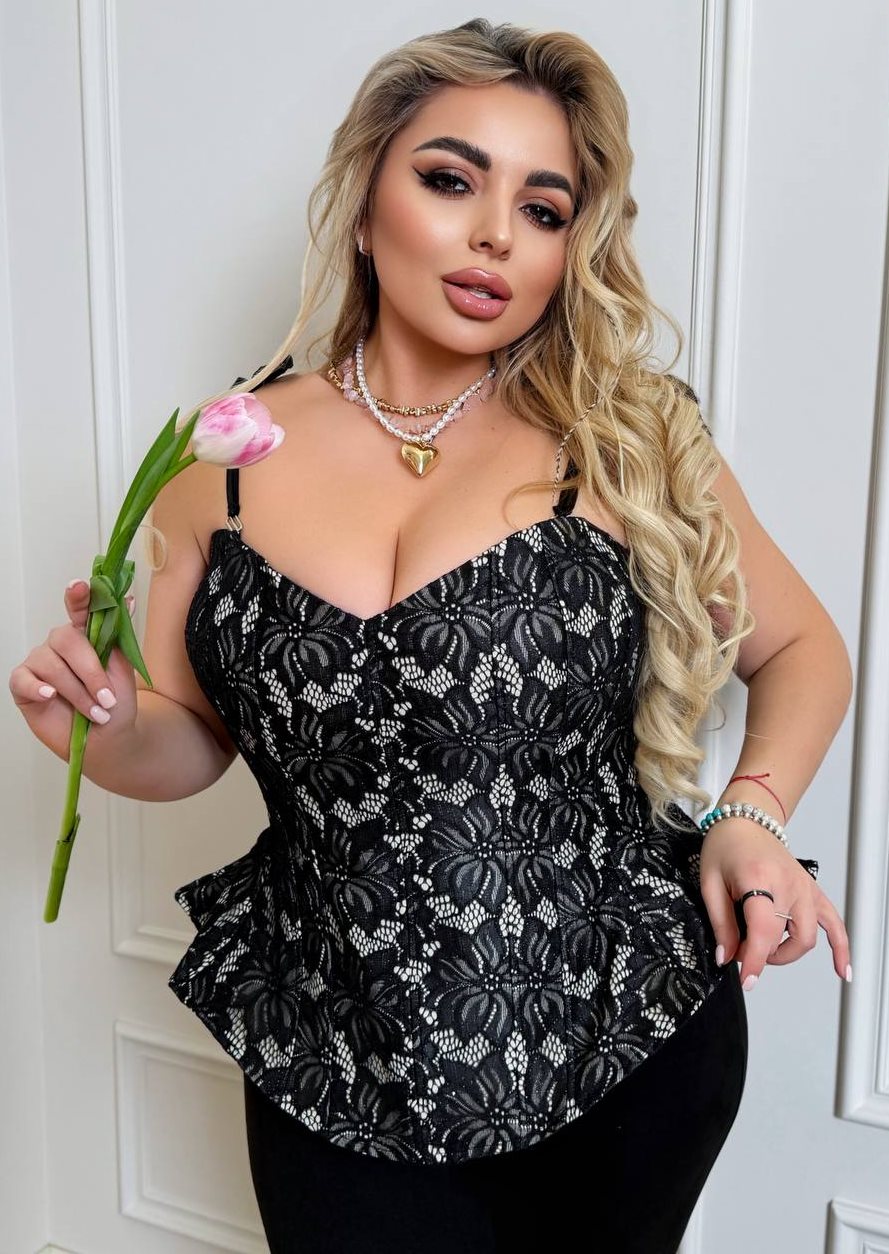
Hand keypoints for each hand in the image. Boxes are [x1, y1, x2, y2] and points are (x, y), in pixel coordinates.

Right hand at [9, 578, 137, 760]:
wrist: (106, 738)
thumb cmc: (114, 701)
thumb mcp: (122, 668)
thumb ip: (119, 635)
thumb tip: (129, 600)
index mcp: (85, 634)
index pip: (79, 608)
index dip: (78, 596)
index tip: (80, 586)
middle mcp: (59, 644)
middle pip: (66, 639)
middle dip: (90, 671)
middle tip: (107, 698)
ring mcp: (39, 662)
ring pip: (52, 665)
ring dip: (78, 692)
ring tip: (96, 713)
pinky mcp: (23, 684)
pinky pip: (23, 680)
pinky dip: (37, 688)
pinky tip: (50, 696)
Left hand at [699, 818, 850, 990]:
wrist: (746, 821)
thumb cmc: (726, 846)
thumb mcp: (710, 882)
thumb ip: (720, 922)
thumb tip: (725, 956)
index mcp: (759, 878)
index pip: (763, 930)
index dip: (754, 960)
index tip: (747, 980)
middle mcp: (788, 884)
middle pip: (784, 938)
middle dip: (761, 955)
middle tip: (739, 949)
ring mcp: (804, 888)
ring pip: (807, 938)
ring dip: (786, 953)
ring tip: (764, 950)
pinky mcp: (812, 891)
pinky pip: (834, 923)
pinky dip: (841, 947)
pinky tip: (841, 970)